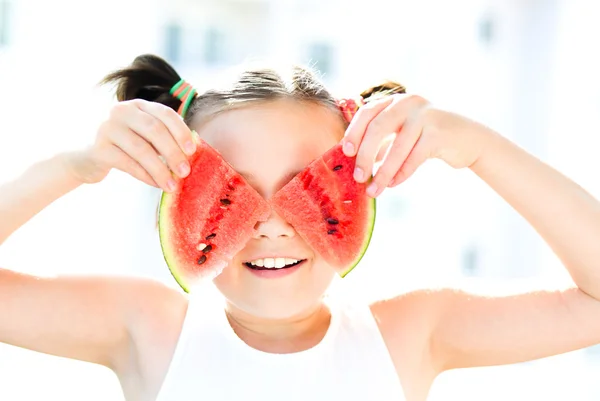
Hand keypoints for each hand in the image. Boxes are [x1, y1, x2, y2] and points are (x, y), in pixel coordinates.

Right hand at [66, 99, 195, 191]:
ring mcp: (108, 128)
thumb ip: (164, 139)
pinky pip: (128, 163)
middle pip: (154, 130)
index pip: (165, 113)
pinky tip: (156, 184)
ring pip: (141, 149)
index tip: (193, 151)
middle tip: (185, 172)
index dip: (181, 131)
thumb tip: (191, 155)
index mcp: (139, 106)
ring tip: (172, 185)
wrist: (87, 158)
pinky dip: (145, 176)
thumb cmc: (125, 148)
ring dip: (160, 169)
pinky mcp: (99, 148)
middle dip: (173, 152)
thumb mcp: (144, 137)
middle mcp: (122, 111)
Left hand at [342, 94, 490, 196]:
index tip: (346, 153)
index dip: (354, 132)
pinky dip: (402, 173)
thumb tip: (352, 161)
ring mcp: (425, 116)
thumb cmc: (427, 138)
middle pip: (378, 128)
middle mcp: (408, 102)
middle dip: (365, 155)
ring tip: (374, 190)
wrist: (469, 139)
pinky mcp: (439, 133)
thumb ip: (379, 141)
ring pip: (397, 147)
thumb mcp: (401, 133)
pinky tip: (393, 184)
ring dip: (383, 172)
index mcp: (395, 100)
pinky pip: (415, 157)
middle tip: (358, 178)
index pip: (367, 112)